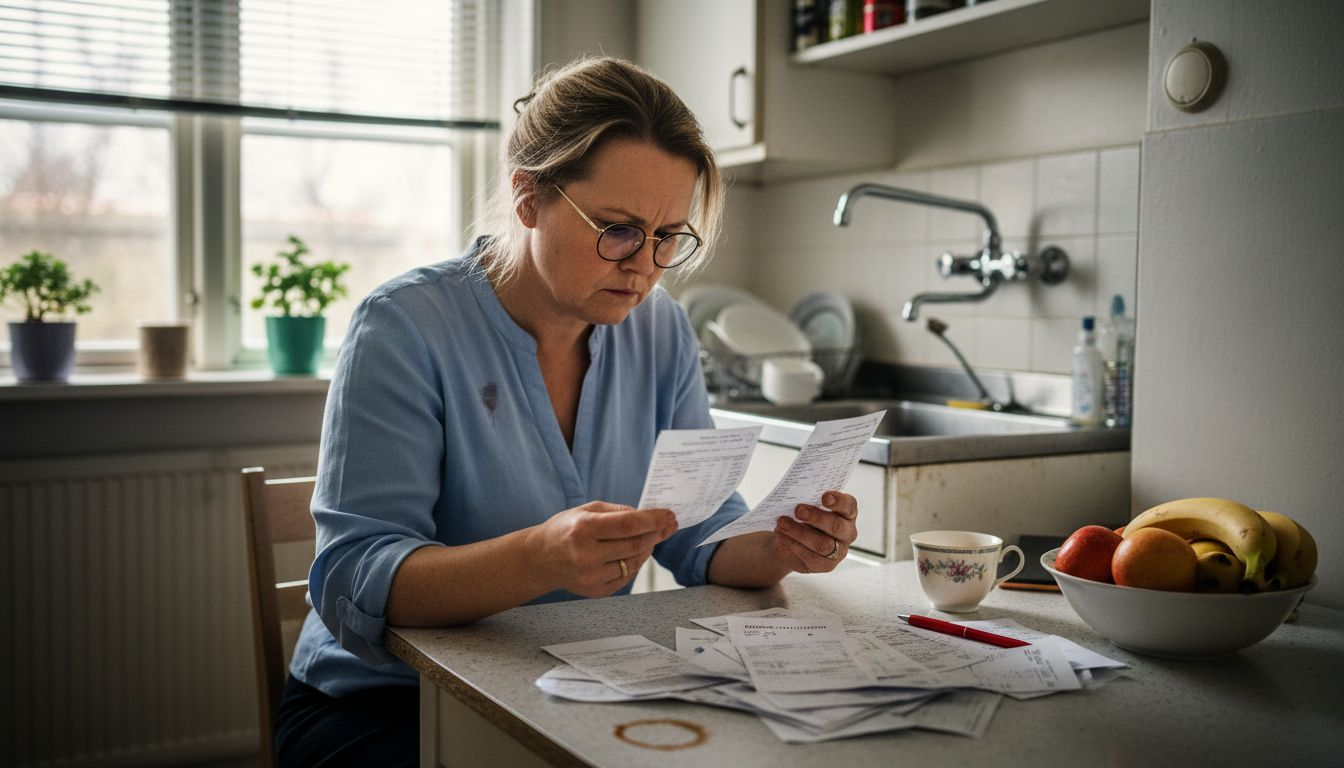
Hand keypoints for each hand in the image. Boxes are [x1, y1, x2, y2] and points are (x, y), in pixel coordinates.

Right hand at [527, 501, 677, 596]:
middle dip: (657, 533)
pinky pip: (626, 576)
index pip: (627, 525)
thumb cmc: (564, 530)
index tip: (668, 515)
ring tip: (653, 537)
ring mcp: (591, 576)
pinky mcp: (595, 591)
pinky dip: (636, 563)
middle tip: (669, 525)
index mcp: (584, 529)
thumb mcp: (586, 510)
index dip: (653, 520)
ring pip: (634, 562)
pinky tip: (638, 552)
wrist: (540, 559)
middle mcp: (586, 555)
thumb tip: (646, 516)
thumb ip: (617, 511)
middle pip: (635, 545)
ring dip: (649, 548)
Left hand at [772, 491, 857, 573]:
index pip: (849, 505)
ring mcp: (839, 551)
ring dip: (800, 533)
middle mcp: (847, 532)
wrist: (788, 541)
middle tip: (798, 510)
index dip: (838, 501)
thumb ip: (806, 501)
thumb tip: (795, 497)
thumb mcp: (806, 506)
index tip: (824, 497)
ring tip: (782, 523)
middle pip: (836, 526)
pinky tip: (782, 536)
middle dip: (816, 517)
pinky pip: (811, 557)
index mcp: (847, 513)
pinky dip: (793, 544)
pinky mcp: (826, 565)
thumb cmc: (801, 517)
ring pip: (823, 544)